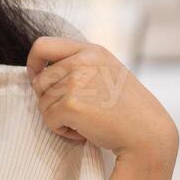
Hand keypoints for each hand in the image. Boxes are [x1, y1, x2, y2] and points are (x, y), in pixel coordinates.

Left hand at [26, 37, 179, 164]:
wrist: (147, 134)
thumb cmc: (127, 108)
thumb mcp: (107, 73)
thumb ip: (79, 65)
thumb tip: (38, 72)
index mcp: (91, 51)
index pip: (42, 45)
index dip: (33, 63)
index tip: (37, 78)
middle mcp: (82, 61)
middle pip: (40, 81)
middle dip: (51, 100)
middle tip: (77, 111)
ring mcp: (76, 82)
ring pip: (42, 103)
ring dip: (59, 117)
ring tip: (86, 121)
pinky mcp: (71, 105)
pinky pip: (48, 120)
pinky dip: (62, 130)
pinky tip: (84, 132)